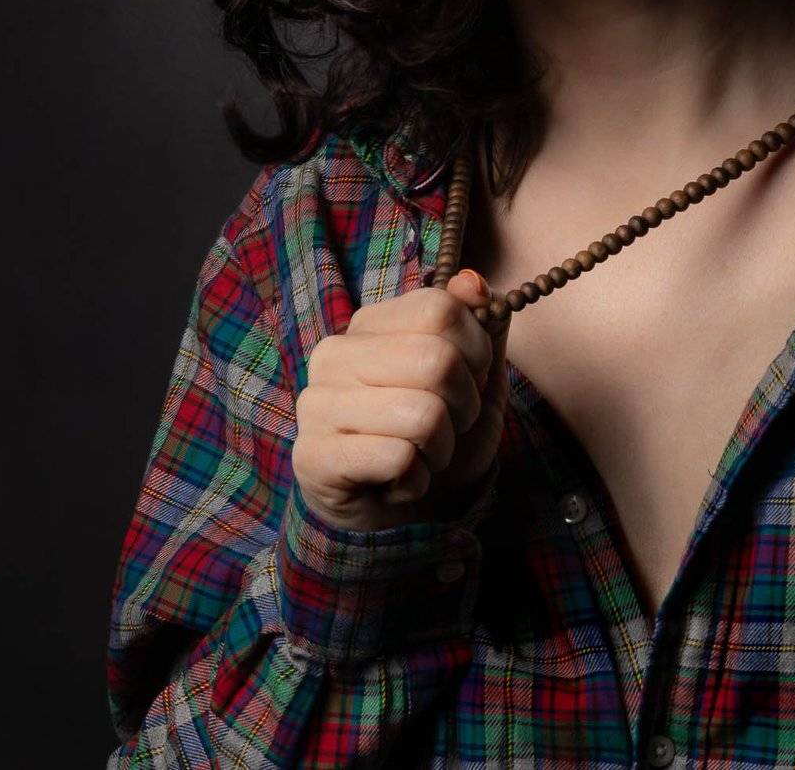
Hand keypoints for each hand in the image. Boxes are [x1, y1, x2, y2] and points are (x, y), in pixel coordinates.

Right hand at [291, 269, 509, 531]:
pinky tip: (398, 479)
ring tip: (421, 454)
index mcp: (372, 323)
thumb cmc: (440, 434)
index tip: (471, 379)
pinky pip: (397, 458)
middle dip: (464, 406)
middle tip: (447, 426)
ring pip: (422, 414)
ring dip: (441, 448)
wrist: (405, 512)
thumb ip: (482, 325)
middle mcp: (335, 353)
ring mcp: (317, 403)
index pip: (441, 309)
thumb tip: (474, 282)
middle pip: (437, 360)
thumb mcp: (477, 377)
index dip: (476, 351)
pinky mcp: (312, 456)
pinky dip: (416, 478)